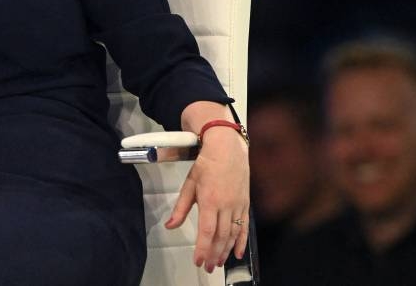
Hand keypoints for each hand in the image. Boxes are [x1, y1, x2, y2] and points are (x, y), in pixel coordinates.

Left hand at [165, 124, 249, 272]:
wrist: (227, 149)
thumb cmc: (207, 164)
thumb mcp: (189, 184)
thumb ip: (180, 208)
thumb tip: (170, 225)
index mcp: (210, 200)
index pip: (206, 231)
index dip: (202, 248)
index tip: (198, 261)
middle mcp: (226, 205)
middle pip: (220, 237)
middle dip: (213, 254)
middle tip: (208, 267)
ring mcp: (238, 206)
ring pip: (232, 234)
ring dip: (225, 251)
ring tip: (218, 262)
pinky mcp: (245, 204)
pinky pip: (244, 227)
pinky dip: (241, 242)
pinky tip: (237, 253)